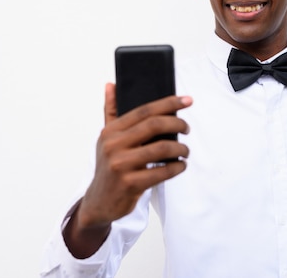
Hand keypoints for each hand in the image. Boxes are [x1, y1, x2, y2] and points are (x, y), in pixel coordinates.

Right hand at [64, 83, 191, 257]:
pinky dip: (177, 167)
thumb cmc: (108, 166)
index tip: (187, 100)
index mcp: (110, 131)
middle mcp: (113, 145)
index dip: (167, 103)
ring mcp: (121, 165)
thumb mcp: (105, 138)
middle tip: (187, 128)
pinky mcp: (130, 184)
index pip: (143, 111)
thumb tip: (111, 85)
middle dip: (177, 124)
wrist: (99, 201)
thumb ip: (111, 111)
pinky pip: (162, 172)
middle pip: (153, 125)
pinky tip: (180, 165)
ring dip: (180, 148)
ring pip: (162, 149)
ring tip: (185, 151)